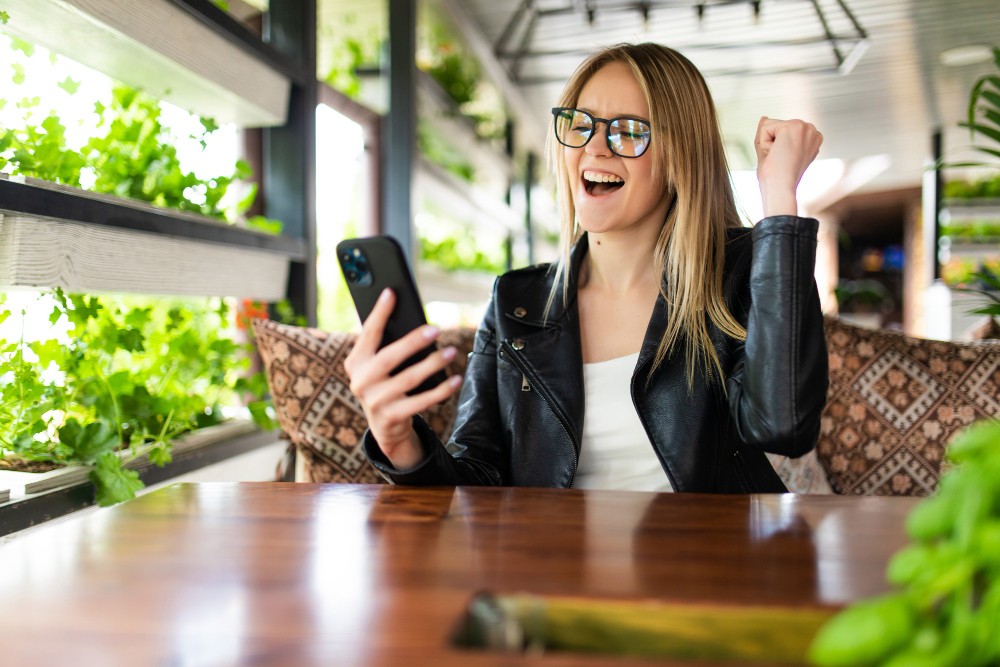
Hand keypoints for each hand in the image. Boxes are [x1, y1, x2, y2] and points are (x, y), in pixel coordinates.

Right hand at [343, 288, 462, 469]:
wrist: (384, 425)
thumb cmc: (385, 384)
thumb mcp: (378, 366)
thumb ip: (386, 346)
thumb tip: (414, 321)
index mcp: (356, 362)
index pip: (368, 334)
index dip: (379, 313)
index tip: (391, 293)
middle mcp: (361, 381)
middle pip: (389, 357)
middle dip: (413, 342)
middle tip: (436, 329)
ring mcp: (375, 401)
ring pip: (408, 379)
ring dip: (433, 364)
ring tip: (451, 352)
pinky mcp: (391, 417)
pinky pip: (420, 402)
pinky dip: (441, 390)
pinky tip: (455, 379)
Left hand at [754, 116, 822, 216]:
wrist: (780, 190)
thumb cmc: (776, 179)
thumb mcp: (772, 152)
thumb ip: (769, 134)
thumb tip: (764, 117)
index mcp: (811, 139)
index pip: (781, 131)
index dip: (775, 147)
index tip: (784, 161)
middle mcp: (813, 131)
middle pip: (775, 126)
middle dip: (770, 143)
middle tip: (780, 160)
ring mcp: (806, 127)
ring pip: (770, 125)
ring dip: (767, 143)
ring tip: (779, 158)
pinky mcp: (794, 127)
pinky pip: (765, 128)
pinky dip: (765, 143)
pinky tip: (776, 154)